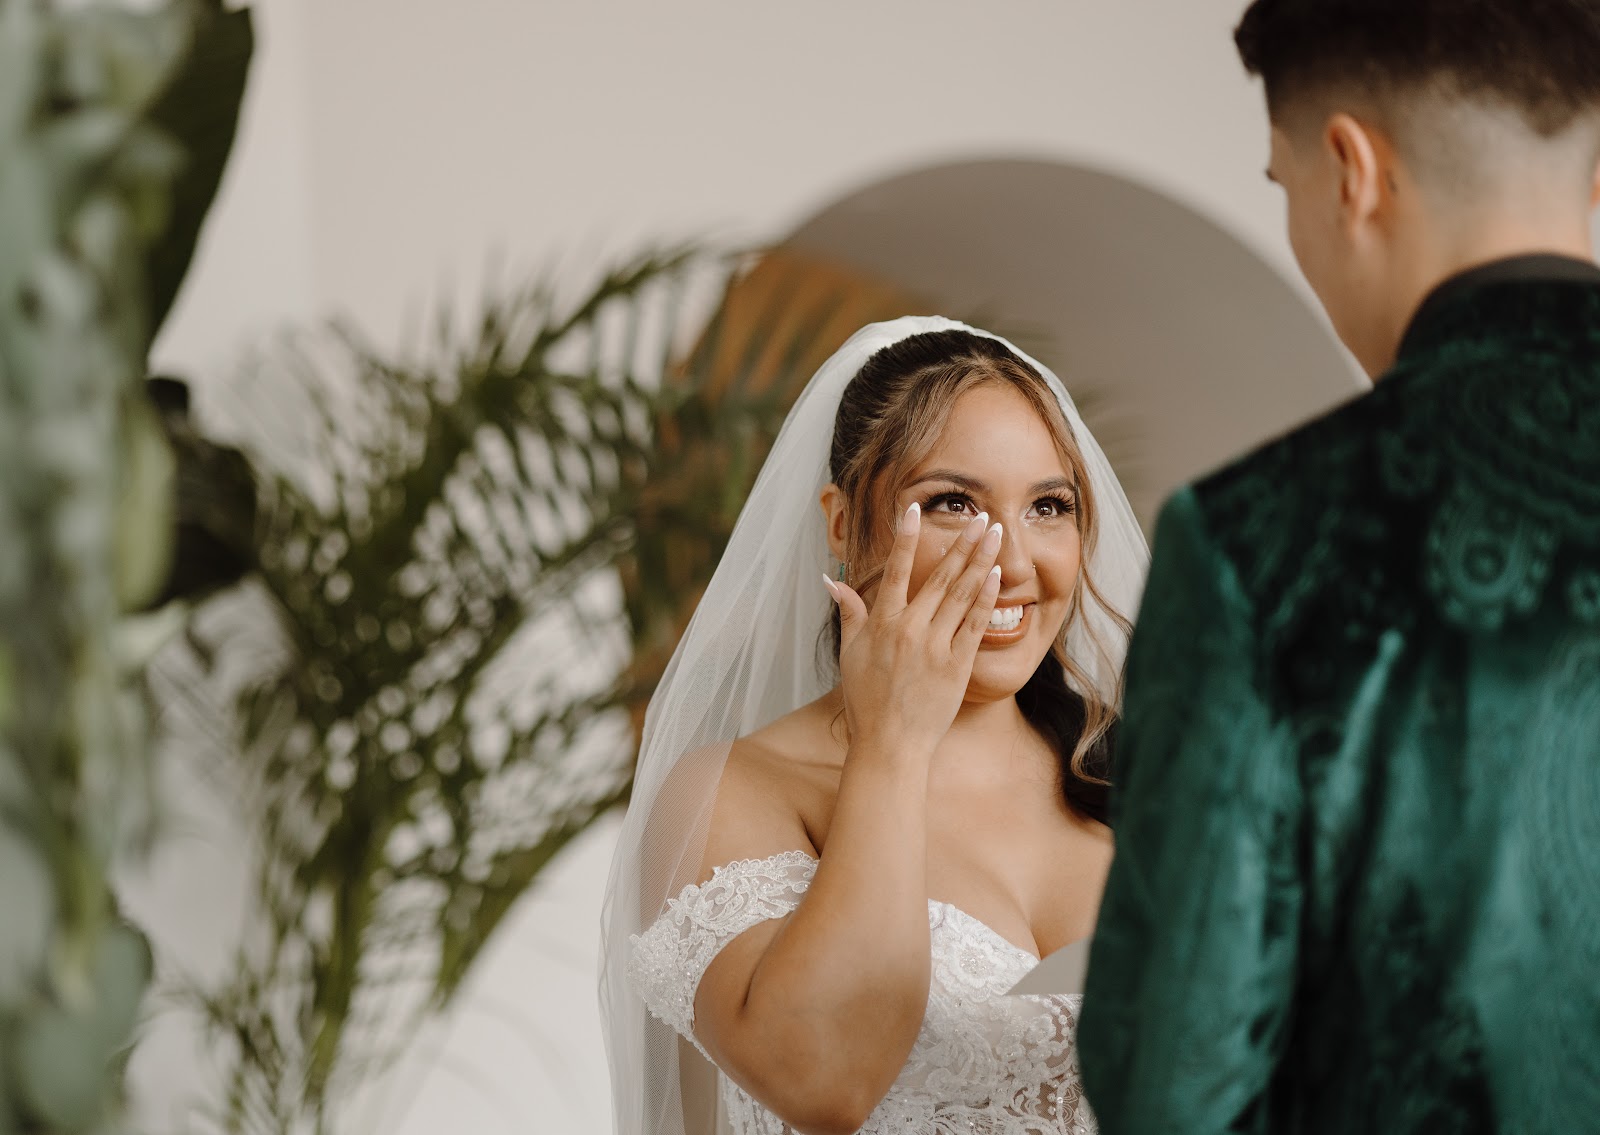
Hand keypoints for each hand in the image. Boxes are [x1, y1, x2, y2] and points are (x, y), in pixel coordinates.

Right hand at [824, 502, 1003, 756]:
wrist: (890, 745)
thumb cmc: (866, 700)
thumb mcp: (850, 653)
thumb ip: (849, 612)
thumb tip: (831, 580)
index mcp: (882, 624)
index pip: (896, 570)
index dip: (906, 538)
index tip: (915, 509)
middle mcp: (910, 629)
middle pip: (940, 576)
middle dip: (961, 542)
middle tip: (979, 516)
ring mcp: (935, 646)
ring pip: (961, 594)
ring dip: (979, 561)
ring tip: (994, 535)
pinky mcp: (957, 665)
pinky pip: (974, 624)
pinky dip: (985, 598)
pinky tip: (996, 576)